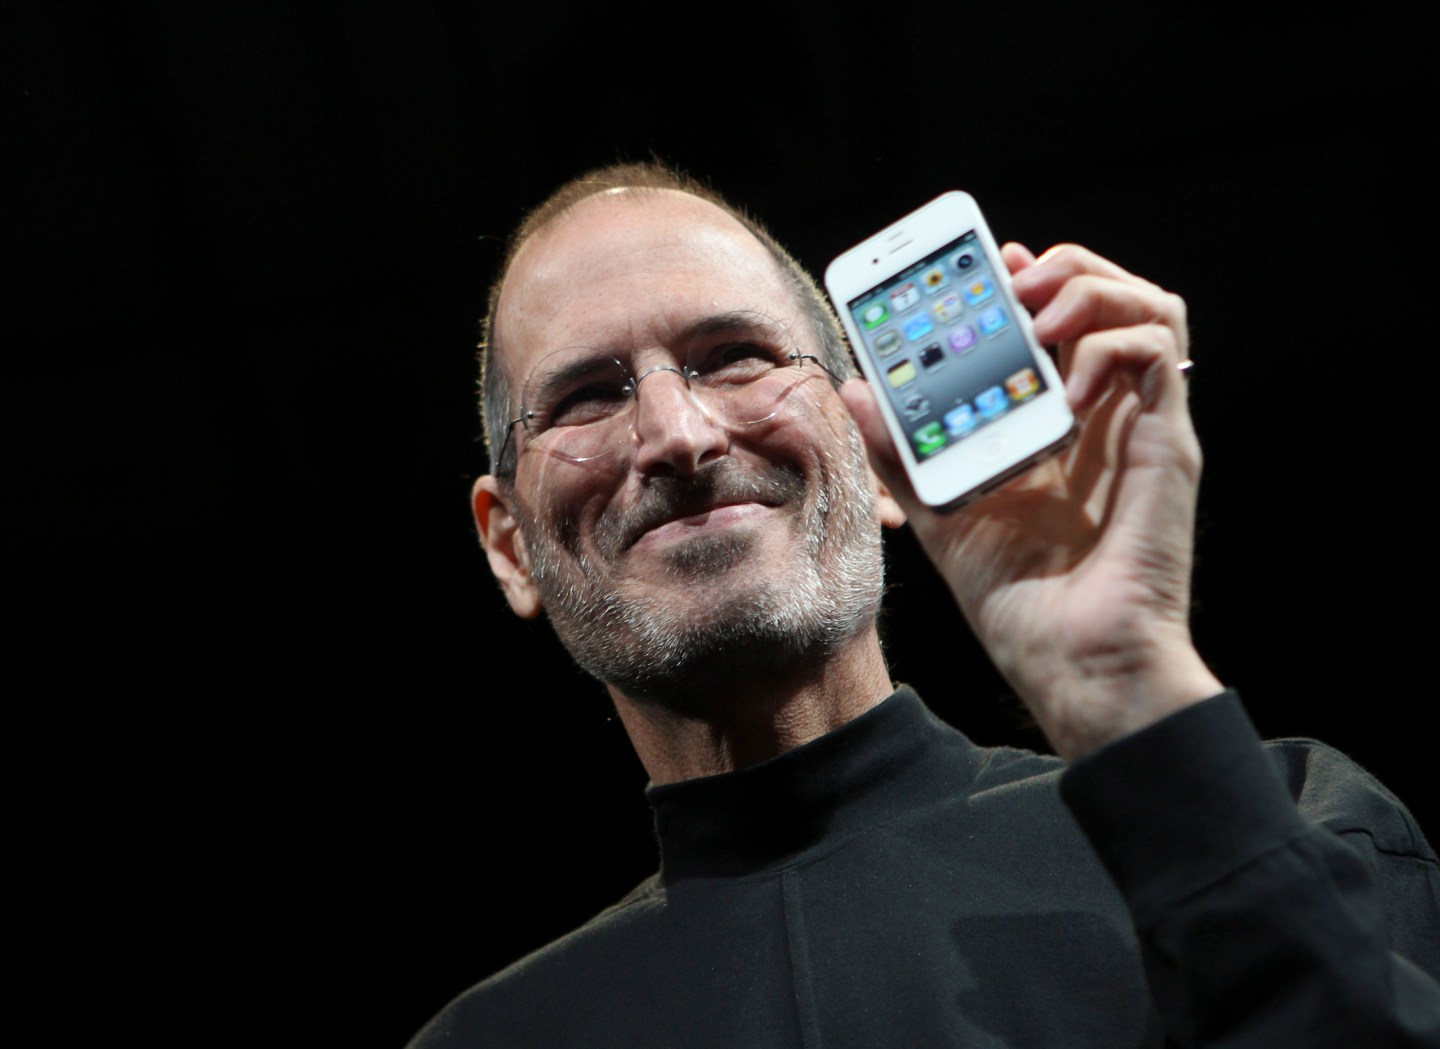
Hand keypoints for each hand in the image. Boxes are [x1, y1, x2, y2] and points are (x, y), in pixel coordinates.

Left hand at [841, 243, 1221, 758]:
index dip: (1037, 275)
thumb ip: (903, 452)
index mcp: (1062, 424)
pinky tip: (1064, 395)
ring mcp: (1142, 427)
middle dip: (1063, 267)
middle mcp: (1109, 415)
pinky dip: (1108, 349)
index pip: (1065, 320)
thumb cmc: (1018, 600)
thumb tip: (857, 389)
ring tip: (1037, 317)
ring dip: (1091, 289)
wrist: (1072, 664)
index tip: (995, 261)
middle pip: (1114, 295)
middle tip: (1012, 283)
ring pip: (1151, 306)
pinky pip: (1157, 354)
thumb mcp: (939, 511)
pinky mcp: (1168, 445)